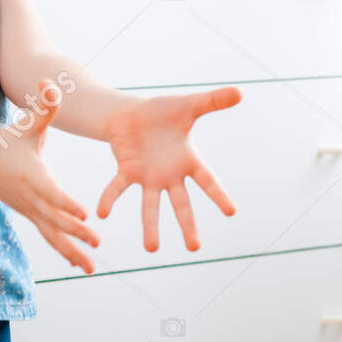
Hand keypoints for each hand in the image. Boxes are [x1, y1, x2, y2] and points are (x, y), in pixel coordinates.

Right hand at [0, 89, 99, 272]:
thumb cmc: (8, 138)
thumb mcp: (28, 122)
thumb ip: (44, 105)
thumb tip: (51, 83)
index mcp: (33, 175)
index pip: (51, 192)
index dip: (66, 204)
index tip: (84, 214)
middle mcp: (30, 197)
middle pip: (54, 219)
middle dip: (75, 233)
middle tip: (97, 243)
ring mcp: (29, 210)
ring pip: (51, 234)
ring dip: (71, 251)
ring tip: (91, 268)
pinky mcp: (31, 216)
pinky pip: (48, 236)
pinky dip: (64, 250)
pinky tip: (80, 263)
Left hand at [100, 88, 241, 251]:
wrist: (133, 114)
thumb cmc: (164, 112)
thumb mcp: (190, 105)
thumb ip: (213, 101)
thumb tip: (240, 92)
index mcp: (188, 161)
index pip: (207, 181)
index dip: (218, 195)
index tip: (232, 212)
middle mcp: (169, 175)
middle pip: (181, 204)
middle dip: (187, 225)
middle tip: (194, 248)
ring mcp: (148, 177)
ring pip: (150, 206)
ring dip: (150, 227)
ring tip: (152, 250)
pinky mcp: (127, 172)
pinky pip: (117, 187)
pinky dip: (110, 199)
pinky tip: (102, 213)